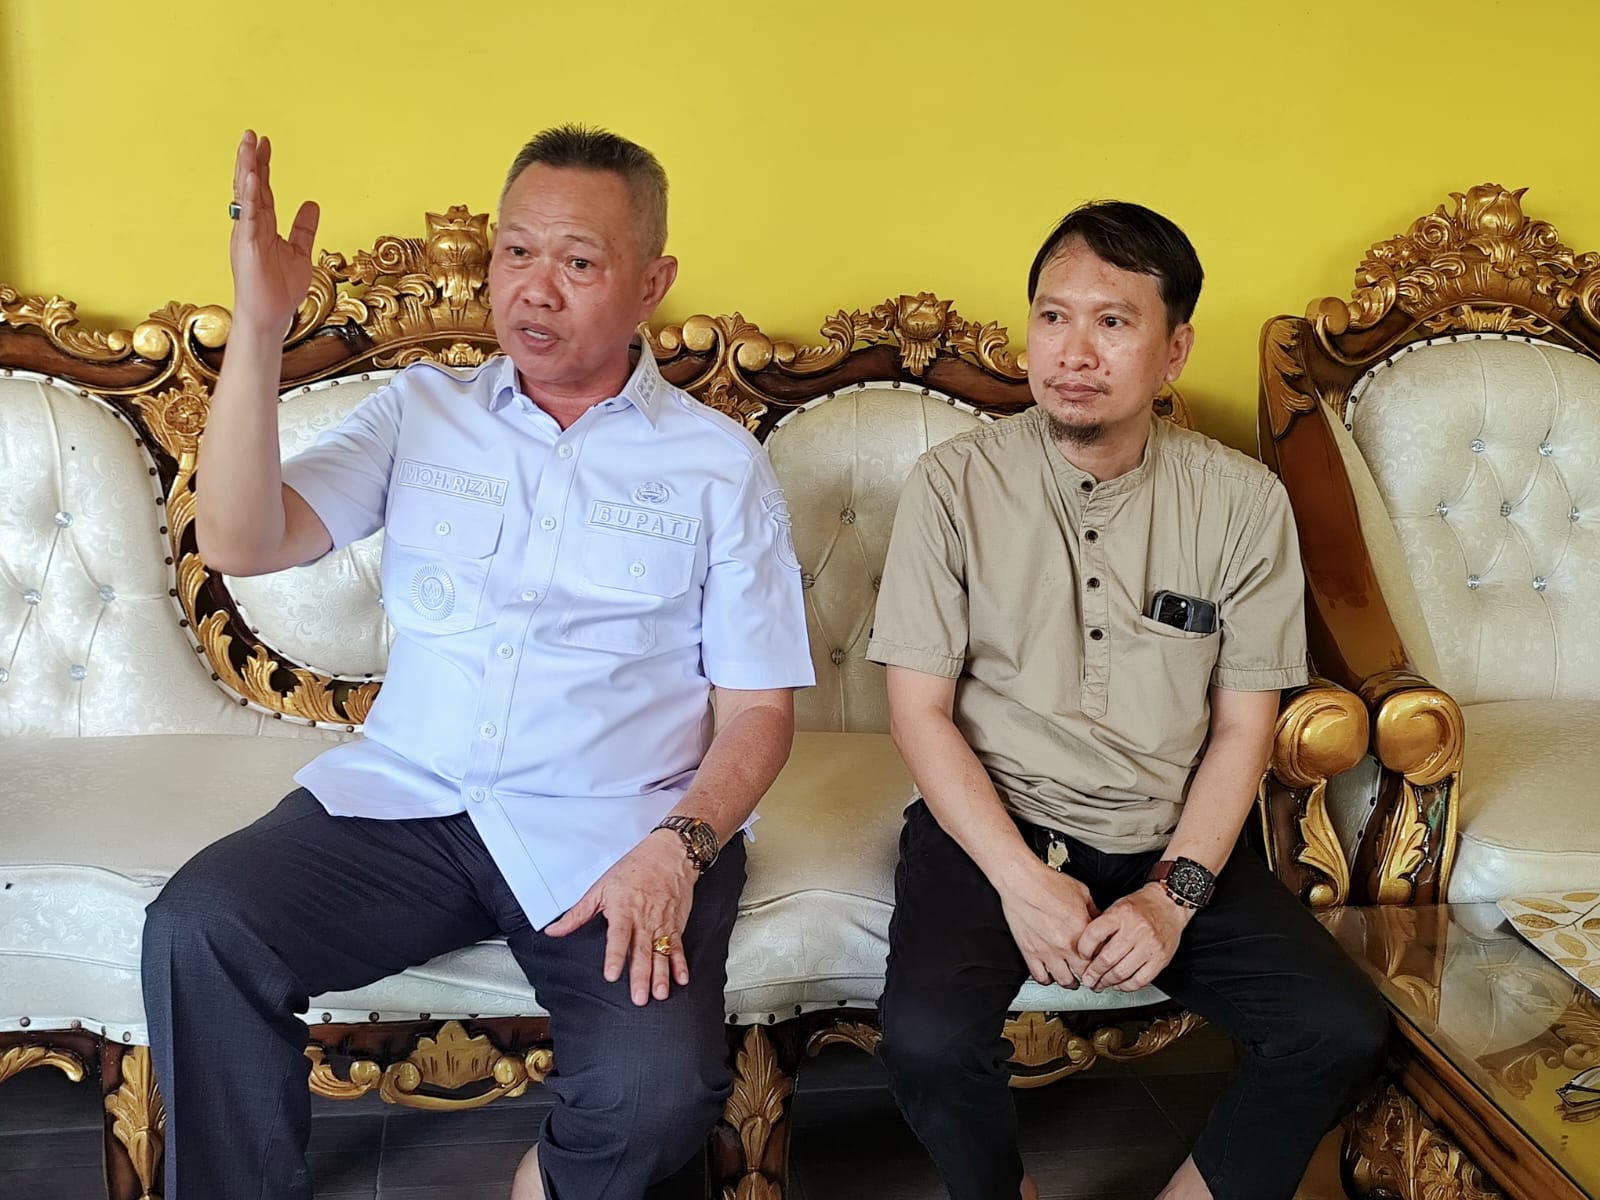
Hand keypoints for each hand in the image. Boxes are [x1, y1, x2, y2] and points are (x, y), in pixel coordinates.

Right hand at [229, 130, 319, 337]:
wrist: (272, 315)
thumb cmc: (280, 289)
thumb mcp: (300, 252)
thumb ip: (304, 228)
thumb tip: (311, 204)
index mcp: (263, 226)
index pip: (263, 190)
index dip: (264, 166)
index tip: (265, 143)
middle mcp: (251, 226)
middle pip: (250, 186)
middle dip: (250, 159)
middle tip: (251, 134)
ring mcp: (247, 235)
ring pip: (246, 196)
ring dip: (246, 169)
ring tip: (247, 145)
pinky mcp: (247, 246)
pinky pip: (248, 217)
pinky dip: (250, 196)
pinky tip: (252, 177)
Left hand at [545, 830, 697, 1005]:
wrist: (669, 854)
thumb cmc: (635, 867)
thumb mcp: (601, 887)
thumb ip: (578, 913)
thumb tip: (554, 930)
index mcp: (624, 909)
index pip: (619, 936)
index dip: (615, 955)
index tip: (612, 974)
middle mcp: (644, 919)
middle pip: (642, 951)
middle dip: (641, 976)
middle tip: (639, 997)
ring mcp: (662, 923)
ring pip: (661, 953)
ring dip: (661, 975)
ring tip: (660, 993)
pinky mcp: (676, 924)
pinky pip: (678, 947)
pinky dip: (681, 964)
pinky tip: (681, 979)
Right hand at [997, 860, 1099, 987]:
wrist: (1022, 881)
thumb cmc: (1048, 883)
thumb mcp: (1082, 892)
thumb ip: (1093, 911)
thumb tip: (1100, 923)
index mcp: (1082, 929)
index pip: (1101, 955)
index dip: (1104, 960)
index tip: (1103, 962)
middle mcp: (1066, 944)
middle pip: (1086, 973)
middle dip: (1092, 976)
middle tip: (1093, 977)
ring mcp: (1047, 951)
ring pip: (1065, 980)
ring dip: (1072, 981)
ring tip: (1074, 979)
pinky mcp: (1030, 952)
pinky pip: (1041, 977)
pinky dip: (1048, 979)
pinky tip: (1051, 974)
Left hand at [1077, 884, 1192, 991]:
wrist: (1169, 905)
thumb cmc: (1141, 906)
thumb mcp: (1116, 908)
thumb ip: (1102, 927)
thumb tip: (1086, 951)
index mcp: (1121, 914)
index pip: (1094, 934)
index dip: (1083, 949)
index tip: (1081, 956)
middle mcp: (1135, 930)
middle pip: (1107, 958)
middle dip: (1093, 973)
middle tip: (1088, 979)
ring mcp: (1149, 946)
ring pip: (1122, 973)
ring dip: (1107, 982)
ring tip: (1100, 983)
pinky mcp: (1160, 959)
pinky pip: (1139, 980)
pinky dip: (1126, 986)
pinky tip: (1119, 984)